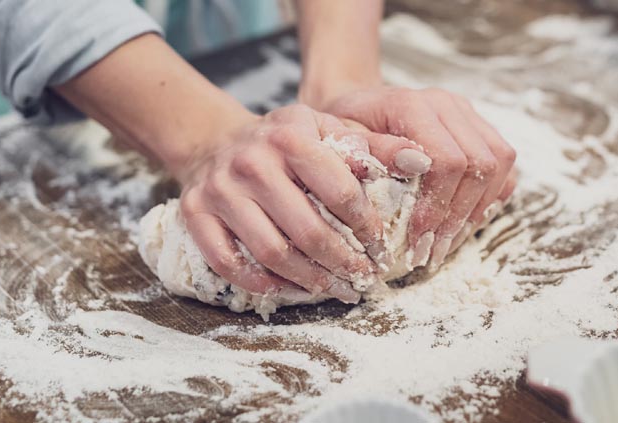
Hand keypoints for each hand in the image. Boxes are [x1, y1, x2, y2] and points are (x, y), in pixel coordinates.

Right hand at [176, 104, 428, 301]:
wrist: (217, 141)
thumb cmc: (283, 142)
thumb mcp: (326, 130)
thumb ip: (372, 146)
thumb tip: (421, 162)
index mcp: (290, 135)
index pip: (340, 192)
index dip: (367, 227)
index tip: (381, 248)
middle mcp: (251, 161)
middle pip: (307, 231)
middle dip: (343, 263)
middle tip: (363, 280)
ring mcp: (220, 190)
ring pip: (271, 252)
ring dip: (309, 280)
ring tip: (334, 289)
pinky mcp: (196, 213)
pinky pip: (229, 262)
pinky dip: (262, 283)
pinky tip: (288, 289)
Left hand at [320, 87, 516, 270]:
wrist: (355, 108)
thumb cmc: (343, 130)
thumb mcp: (342, 142)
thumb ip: (373, 151)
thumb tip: (414, 165)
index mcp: (412, 105)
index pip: (447, 160)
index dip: (437, 207)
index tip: (417, 241)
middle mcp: (447, 104)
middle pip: (480, 164)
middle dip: (457, 217)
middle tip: (432, 252)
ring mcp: (466, 113)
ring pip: (499, 164)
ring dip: (476, 211)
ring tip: (447, 244)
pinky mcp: (477, 126)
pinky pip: (503, 165)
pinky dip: (489, 198)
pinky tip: (461, 223)